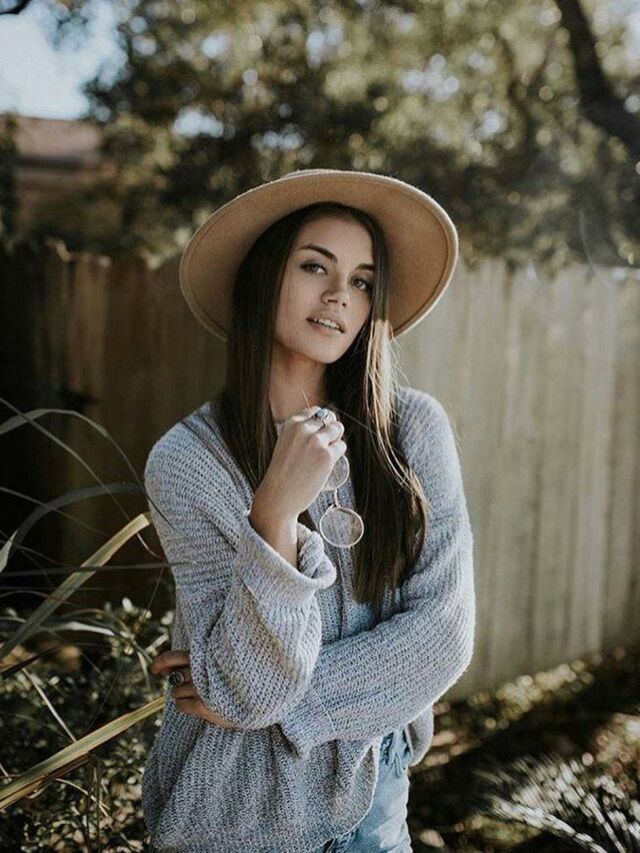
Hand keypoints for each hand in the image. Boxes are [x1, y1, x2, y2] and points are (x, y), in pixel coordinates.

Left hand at [151, 649, 240, 729]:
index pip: (174, 656)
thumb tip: (169, 668)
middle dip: (179, 682)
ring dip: (183, 695)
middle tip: (192, 686)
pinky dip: (185, 706)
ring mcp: (202, 688)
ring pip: (176, 692)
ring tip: (201, 696)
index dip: (161, 662)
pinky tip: (199, 706)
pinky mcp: (203, 706)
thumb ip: (200, 661)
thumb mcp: (221, 662)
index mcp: (206, 656)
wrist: (259, 697)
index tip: (156, 670)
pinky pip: (181, 706)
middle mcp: (201, 670)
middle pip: (175, 677)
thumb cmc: (239, 677)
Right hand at [256, 405, 345, 520]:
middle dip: (330, 432)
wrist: (278, 496)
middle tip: (323, 448)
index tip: (319, 434)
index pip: (316, 411)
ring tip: (324, 456)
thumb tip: (324, 427)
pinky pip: (341, 447)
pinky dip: (337, 455)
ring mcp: (316, 441)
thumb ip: (299, 434)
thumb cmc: (282, 474)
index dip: (321, 423)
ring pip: (338, 429)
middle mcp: (303, 429)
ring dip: (336, 441)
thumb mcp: (285, 444)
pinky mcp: (326, 456)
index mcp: (291, 423)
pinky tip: (326, 465)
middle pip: (329, 419)